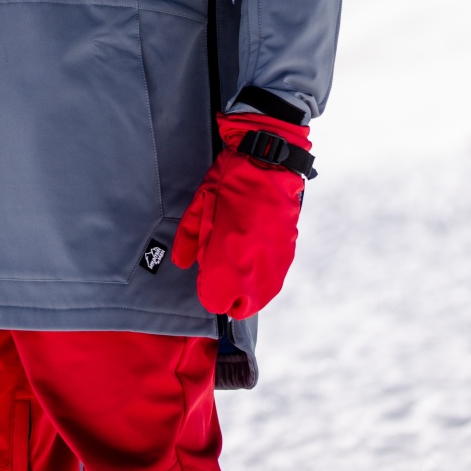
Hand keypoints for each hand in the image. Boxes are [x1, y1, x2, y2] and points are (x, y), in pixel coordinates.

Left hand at [171, 111, 311, 318]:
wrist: (268, 164)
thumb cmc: (230, 181)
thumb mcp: (200, 204)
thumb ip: (189, 239)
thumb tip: (182, 262)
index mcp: (226, 257)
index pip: (214, 299)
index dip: (207, 291)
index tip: (204, 277)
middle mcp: (251, 269)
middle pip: (238, 307)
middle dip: (226, 297)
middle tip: (219, 278)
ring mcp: (273, 264)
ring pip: (259, 299)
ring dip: (246, 293)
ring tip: (236, 275)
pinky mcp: (288, 255)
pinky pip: (274, 282)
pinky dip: (263, 281)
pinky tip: (254, 265)